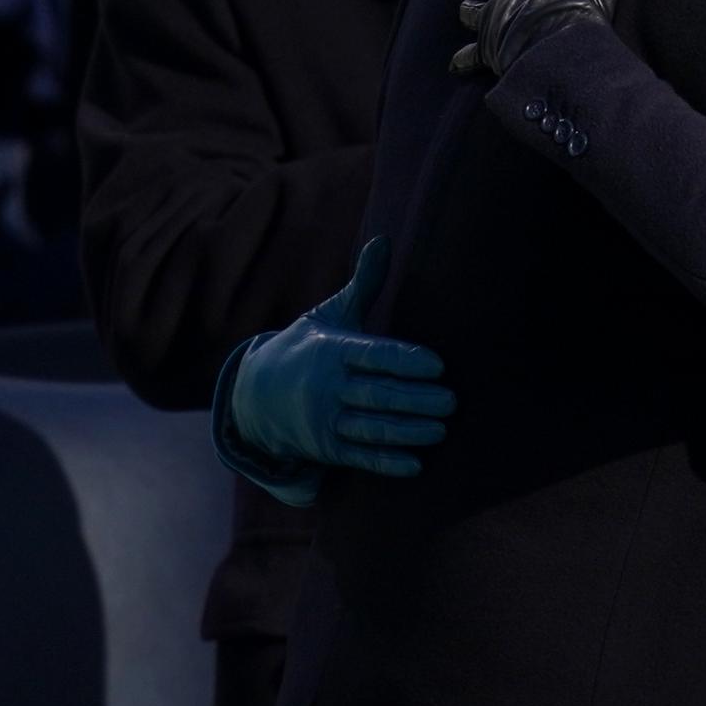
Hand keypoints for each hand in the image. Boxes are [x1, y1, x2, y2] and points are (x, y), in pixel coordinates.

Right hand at [228, 237, 455, 478]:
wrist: (253, 395)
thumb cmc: (307, 346)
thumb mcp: (330, 314)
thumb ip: (364, 283)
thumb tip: (385, 240)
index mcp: (331, 351)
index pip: (371, 355)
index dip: (403, 360)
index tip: (437, 364)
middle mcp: (327, 387)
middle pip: (376, 394)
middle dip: (414, 399)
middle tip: (452, 401)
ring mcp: (324, 420)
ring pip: (369, 428)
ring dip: (406, 432)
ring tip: (441, 430)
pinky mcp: (326, 448)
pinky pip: (358, 457)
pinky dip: (385, 463)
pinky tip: (415, 465)